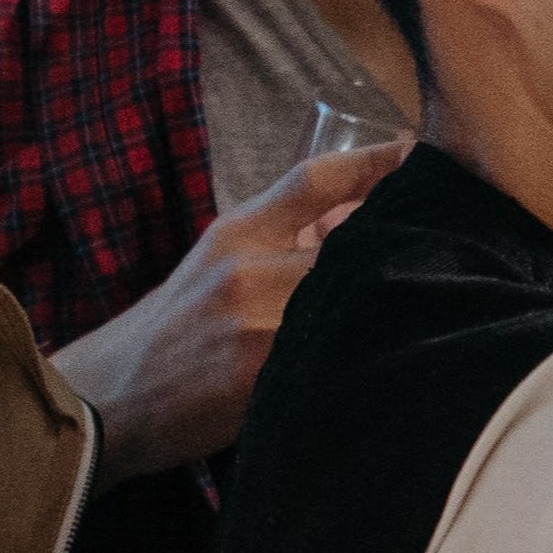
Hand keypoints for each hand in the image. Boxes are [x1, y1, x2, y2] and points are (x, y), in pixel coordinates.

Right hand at [52, 142, 401, 480]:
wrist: (105, 399)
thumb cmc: (171, 331)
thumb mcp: (213, 264)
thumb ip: (276, 240)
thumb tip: (351, 221)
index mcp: (234, 232)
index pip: (314, 180)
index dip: (375, 163)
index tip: (418, 153)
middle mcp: (245, 268)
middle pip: (350, 244)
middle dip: (397, 249)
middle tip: (446, 249)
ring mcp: (254, 322)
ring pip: (347, 300)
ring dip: (386, 306)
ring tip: (425, 311)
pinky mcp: (260, 375)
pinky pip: (328, 354)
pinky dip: (358, 353)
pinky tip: (386, 362)